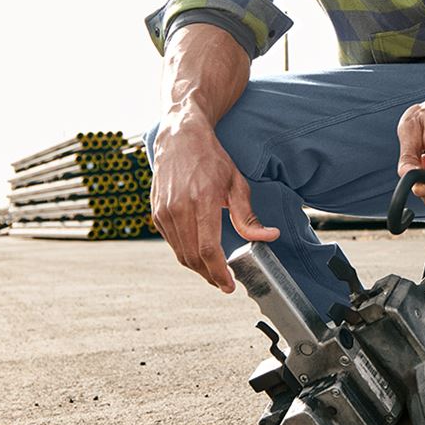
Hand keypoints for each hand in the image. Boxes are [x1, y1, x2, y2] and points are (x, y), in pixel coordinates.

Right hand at [150, 113, 278, 292]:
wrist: (180, 139)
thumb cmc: (212, 159)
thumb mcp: (237, 183)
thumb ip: (248, 216)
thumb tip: (269, 236)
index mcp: (202, 200)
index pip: (209, 249)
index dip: (219, 272)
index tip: (229, 286)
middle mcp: (179, 208)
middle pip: (193, 257)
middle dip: (210, 275)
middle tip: (224, 283)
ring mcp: (164, 212)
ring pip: (180, 254)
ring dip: (198, 267)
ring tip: (214, 270)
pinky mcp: (156, 214)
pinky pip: (172, 243)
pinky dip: (186, 253)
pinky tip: (199, 252)